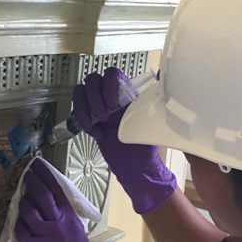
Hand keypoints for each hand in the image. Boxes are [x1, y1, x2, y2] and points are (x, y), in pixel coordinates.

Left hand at [15, 159, 108, 241]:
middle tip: (27, 175)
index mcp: (70, 216)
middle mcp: (57, 222)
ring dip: (24, 203)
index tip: (38, 165)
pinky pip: (21, 229)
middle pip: (42, 196)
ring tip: (23, 200)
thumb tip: (51, 199)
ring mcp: (43, 234)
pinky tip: (20, 221)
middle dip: (33, 182)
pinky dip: (20, 223)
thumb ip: (65, 214)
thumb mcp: (76, 228)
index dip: (46, 175)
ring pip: (28, 211)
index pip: (57, 189)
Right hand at [72, 67, 176, 213]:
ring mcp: (97, 106)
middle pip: (92, 80)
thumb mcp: (152, 122)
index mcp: (128, 93)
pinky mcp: (88, 119)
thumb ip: (156, 99)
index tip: (113, 105)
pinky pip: (76, 109)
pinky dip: (81, 120)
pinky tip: (94, 133)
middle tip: (104, 118)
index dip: (108, 85)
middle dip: (94, 98)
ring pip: (80, 91)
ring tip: (97, 125)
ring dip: (84, 108)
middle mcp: (111, 96)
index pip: (113, 73)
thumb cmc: (145, 147)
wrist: (133, 168)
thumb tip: (165, 73)